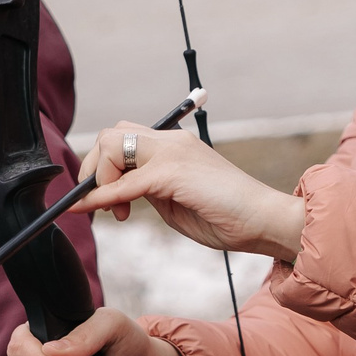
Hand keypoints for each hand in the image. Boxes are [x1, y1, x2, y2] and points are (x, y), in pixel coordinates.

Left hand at [74, 122, 306, 262]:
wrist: (266, 221)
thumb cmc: (228, 218)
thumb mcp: (177, 202)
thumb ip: (152, 191)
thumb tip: (123, 192)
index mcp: (176, 145)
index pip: (125, 138)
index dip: (106, 169)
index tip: (112, 203)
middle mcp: (172, 141)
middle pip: (112, 134)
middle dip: (94, 169)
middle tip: (105, 204)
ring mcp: (172, 152)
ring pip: (112, 144)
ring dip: (99, 179)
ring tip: (117, 212)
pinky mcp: (173, 172)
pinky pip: (125, 181)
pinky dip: (101, 196)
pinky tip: (88, 209)